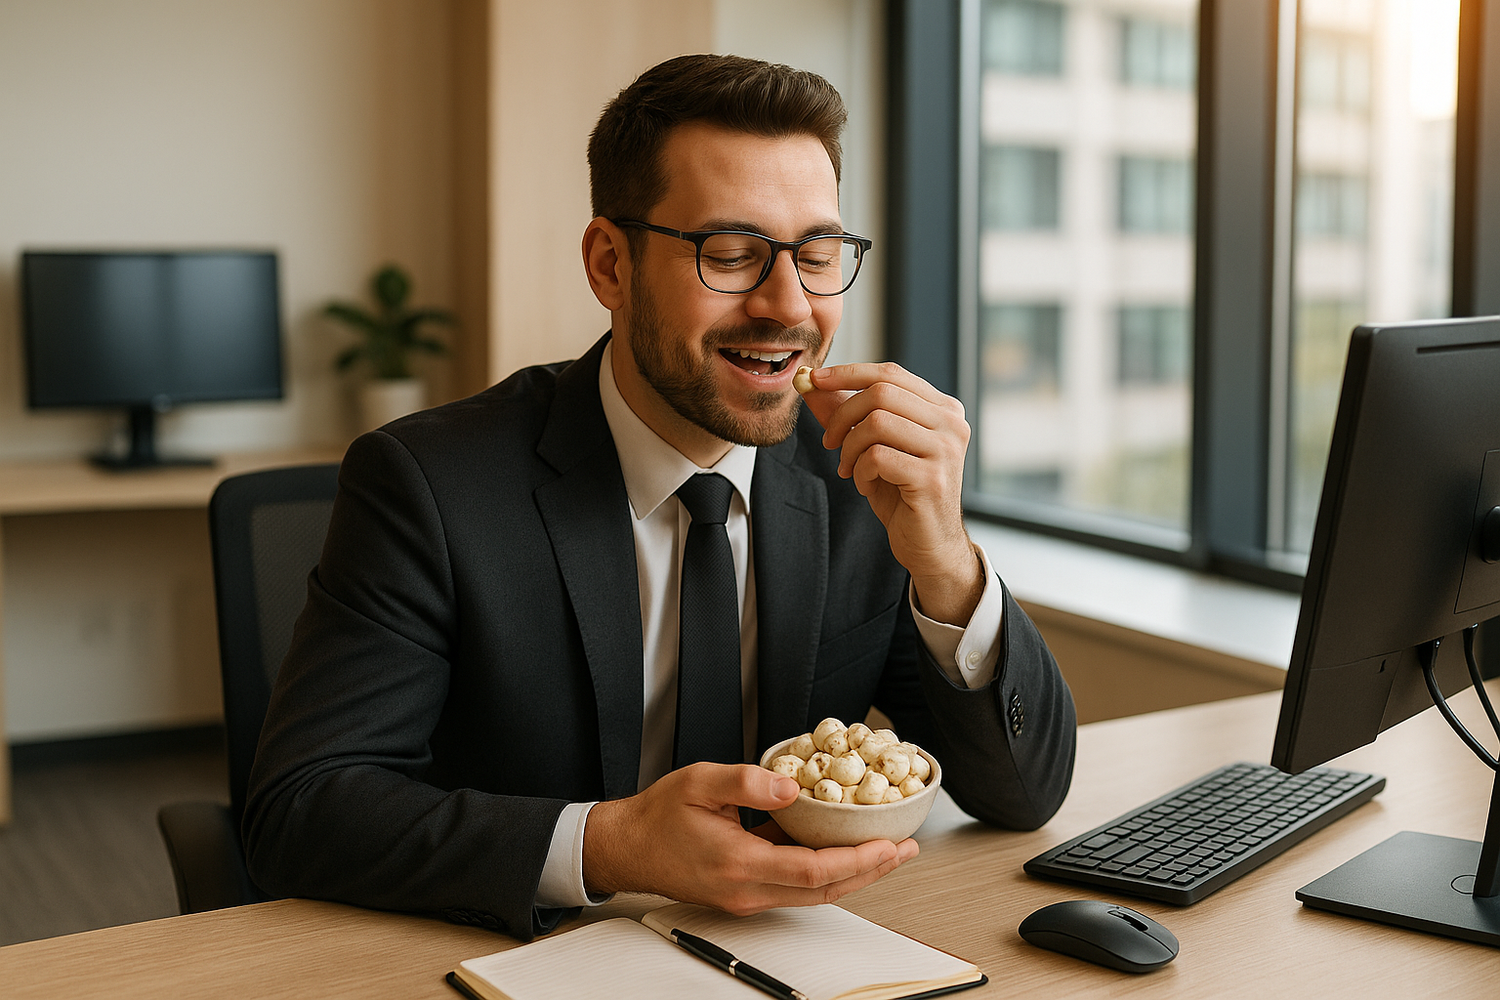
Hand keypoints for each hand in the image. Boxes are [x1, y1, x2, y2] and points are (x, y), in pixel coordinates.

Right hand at [582, 762, 917, 914]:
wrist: (629, 847)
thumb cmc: (659, 816)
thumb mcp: (700, 782)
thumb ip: (748, 783)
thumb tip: (791, 787)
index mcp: (737, 862)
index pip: (811, 870)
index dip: (855, 859)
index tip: (887, 844)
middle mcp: (746, 889)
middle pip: (823, 890)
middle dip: (870, 870)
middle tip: (904, 850)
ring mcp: (747, 896)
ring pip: (814, 894)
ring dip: (854, 874)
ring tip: (886, 852)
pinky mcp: (746, 893)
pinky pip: (797, 887)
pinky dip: (827, 872)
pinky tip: (843, 851)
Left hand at [799, 363, 983, 624]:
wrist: (928, 544)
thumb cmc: (902, 494)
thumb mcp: (871, 447)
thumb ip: (846, 413)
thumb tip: (809, 384)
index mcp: (942, 409)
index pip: (890, 373)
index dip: (848, 373)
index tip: (814, 380)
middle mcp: (951, 423)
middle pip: (881, 393)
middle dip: (842, 415)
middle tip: (829, 442)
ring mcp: (945, 450)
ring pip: (876, 422)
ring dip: (849, 448)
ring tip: (849, 468)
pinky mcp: (932, 478)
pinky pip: (877, 457)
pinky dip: (860, 471)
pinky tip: (865, 485)